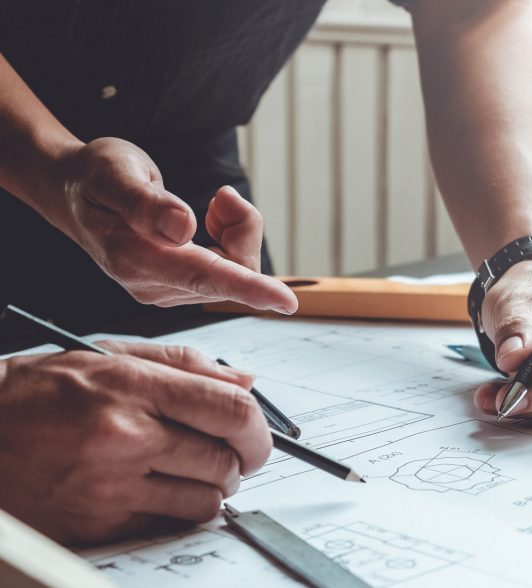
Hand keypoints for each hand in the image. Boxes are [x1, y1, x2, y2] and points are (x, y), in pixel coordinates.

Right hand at [0, 343, 271, 543]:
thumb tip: (244, 384)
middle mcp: (124, 437)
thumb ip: (182, 364)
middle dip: (237, 462)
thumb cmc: (38, 394)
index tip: (257, 438)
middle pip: (226, 461)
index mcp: (130, 387)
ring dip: (209, 490)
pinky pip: (170, 526)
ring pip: (205, 502)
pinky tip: (155, 492)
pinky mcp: (98, 526)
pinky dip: (176, 512)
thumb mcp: (107, 356)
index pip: (230, 411)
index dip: (259, 430)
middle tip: (223, 455)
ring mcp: (110, 487)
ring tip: (184, 472)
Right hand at [46, 137, 296, 311]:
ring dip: (235, 235)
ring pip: (231, 275)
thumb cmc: (95, 177)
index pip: (202, 276)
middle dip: (241, 233)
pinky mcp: (176, 288)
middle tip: (223, 196)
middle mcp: (151, 284)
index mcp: (133, 257)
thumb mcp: (115, 172)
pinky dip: (231, 242)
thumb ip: (146, 203)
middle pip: (226, 275)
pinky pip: (226, 273)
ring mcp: (163, 290)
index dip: (246, 286)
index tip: (285, 300)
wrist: (75, 193)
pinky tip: (213, 220)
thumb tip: (184, 228)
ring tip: (215, 203)